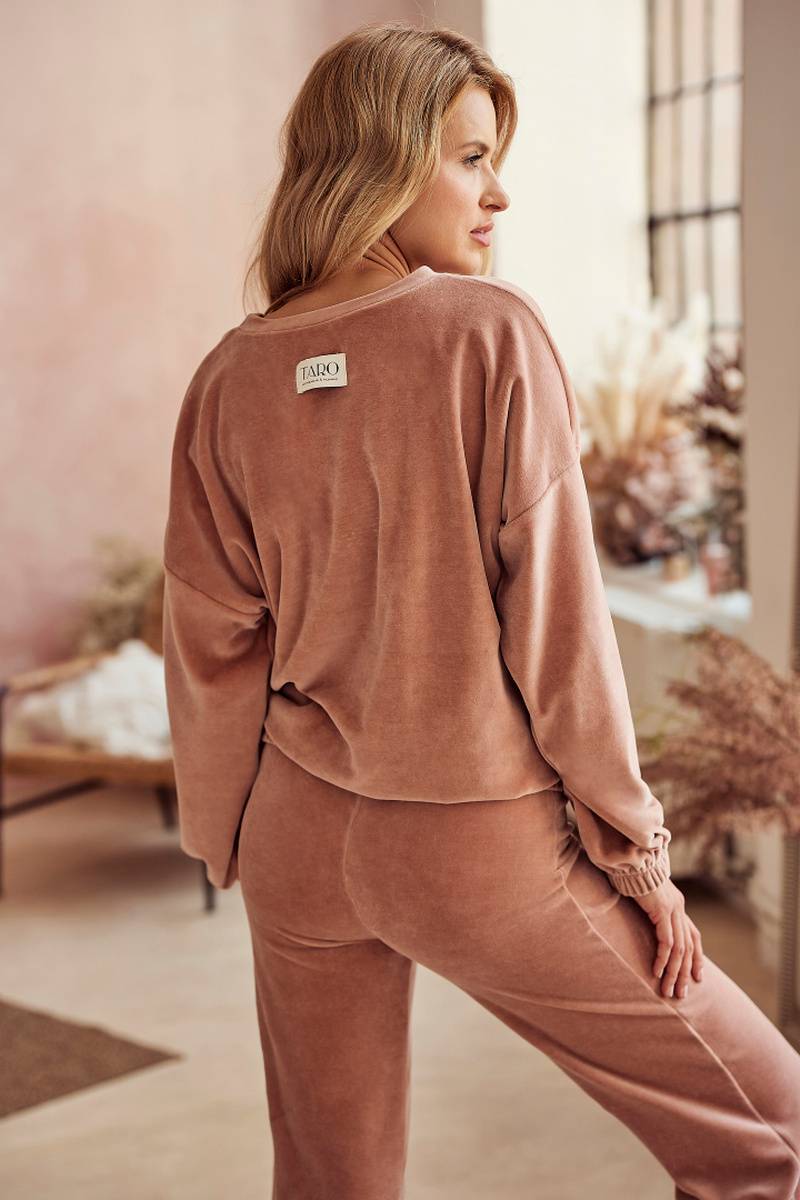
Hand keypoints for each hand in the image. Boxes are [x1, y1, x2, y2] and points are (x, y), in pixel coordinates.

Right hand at [631, 878, 704, 999]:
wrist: (631, 859)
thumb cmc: (633, 876)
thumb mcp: (646, 896)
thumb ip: (652, 909)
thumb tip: (647, 919)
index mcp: (678, 906)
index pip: (694, 936)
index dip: (697, 957)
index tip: (697, 977)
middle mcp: (679, 909)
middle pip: (688, 947)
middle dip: (685, 973)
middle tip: (680, 993)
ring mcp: (672, 909)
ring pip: (679, 949)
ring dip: (674, 972)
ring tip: (668, 990)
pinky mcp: (662, 910)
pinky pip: (666, 941)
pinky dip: (663, 959)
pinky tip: (657, 972)